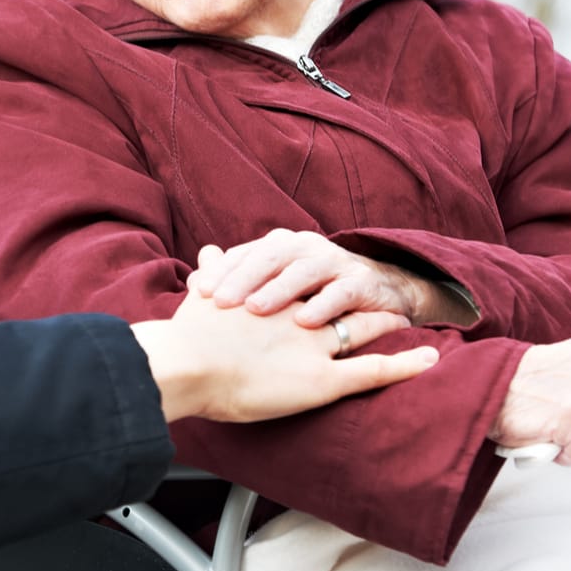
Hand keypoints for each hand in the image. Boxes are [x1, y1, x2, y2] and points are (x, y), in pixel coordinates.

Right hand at [131, 291, 439, 423]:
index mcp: (270, 298)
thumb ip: (210, 272)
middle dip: (361, 298)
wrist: (188, 364)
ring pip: (361, 331)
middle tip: (384, 298)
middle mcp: (298, 316)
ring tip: (405, 322)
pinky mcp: (324, 380)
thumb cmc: (185, 338)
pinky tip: (429, 360)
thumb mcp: (198, 296)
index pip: (308, 284)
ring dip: (385, 325)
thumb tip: (208, 251)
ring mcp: (315, 346)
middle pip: (338, 300)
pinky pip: (373, 371)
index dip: (325, 283)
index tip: (339, 280)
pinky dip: (404, 366)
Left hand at [187, 229, 474, 327]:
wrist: (379, 295)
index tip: (198, 294)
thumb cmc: (312, 295)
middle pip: (269, 257)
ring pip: (303, 270)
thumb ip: (236, 282)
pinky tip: (305, 323)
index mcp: (279, 247)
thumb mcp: (274, 288)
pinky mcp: (362, 282)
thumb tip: (191, 282)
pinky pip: (341, 292)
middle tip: (220, 302)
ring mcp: (334, 262)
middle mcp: (305, 248)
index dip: (221, 272)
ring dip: (279, 290)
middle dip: (243, 278)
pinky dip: (323, 305)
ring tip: (256, 309)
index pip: (244, 255)